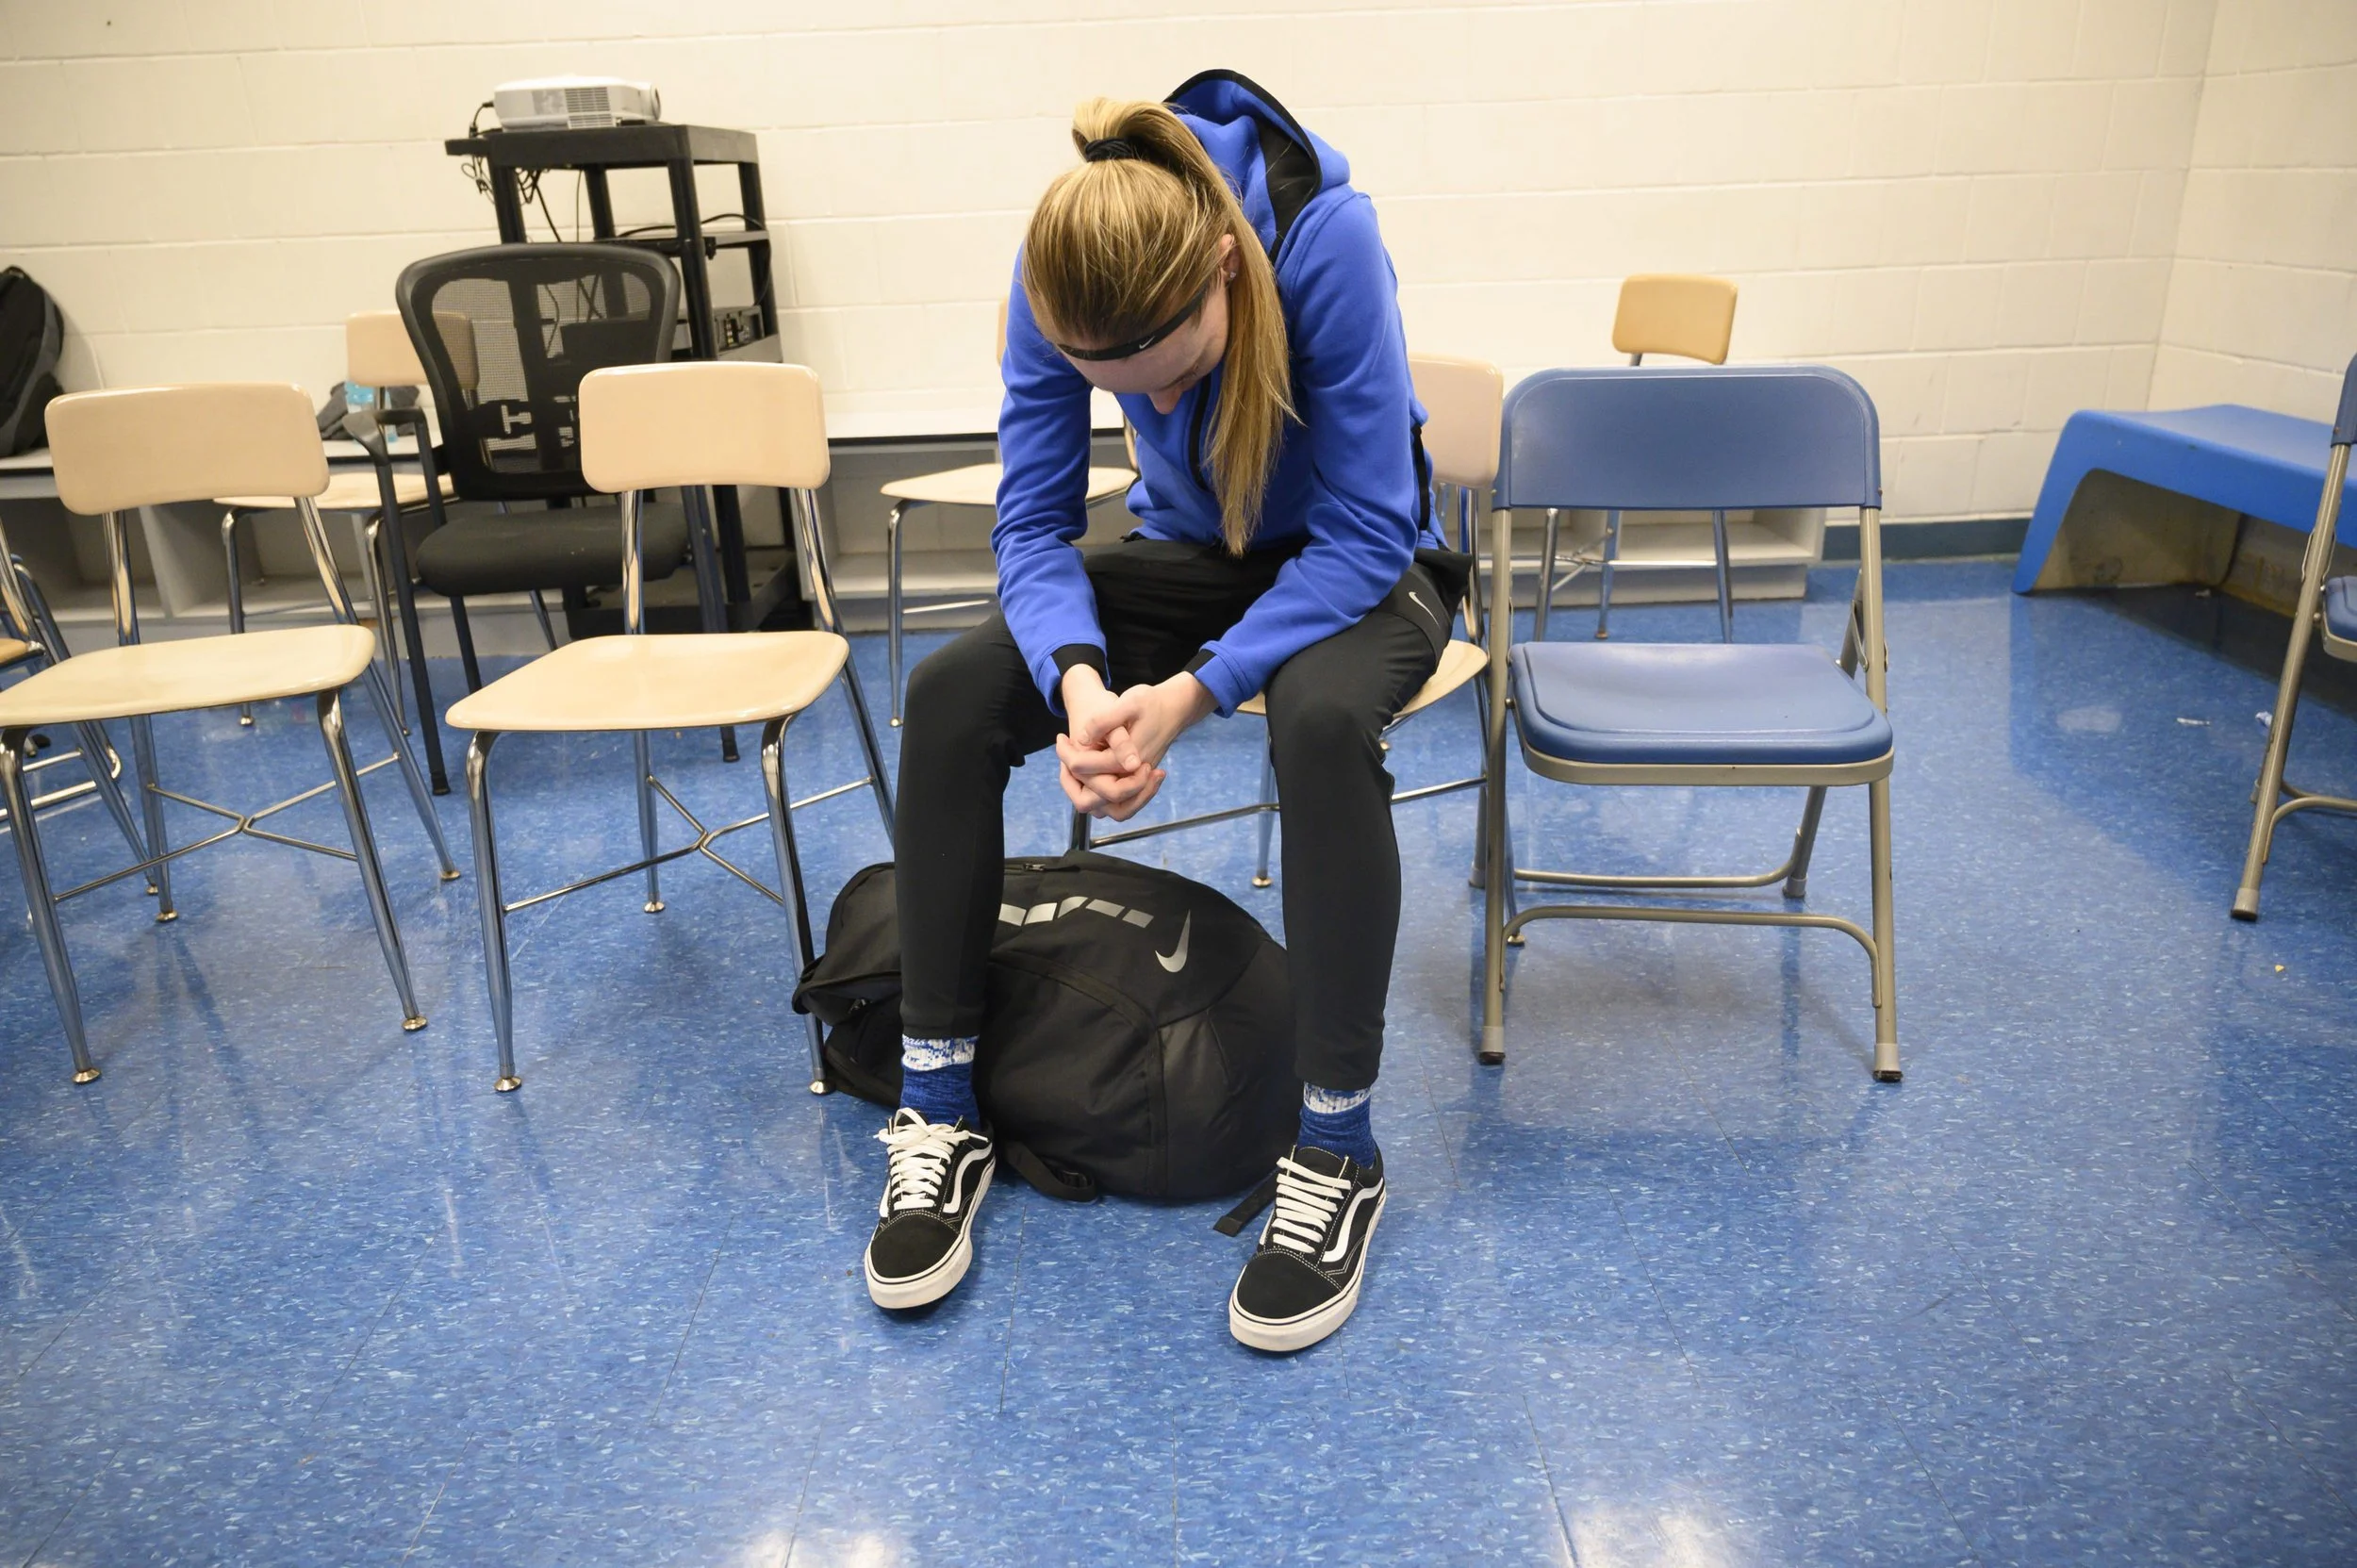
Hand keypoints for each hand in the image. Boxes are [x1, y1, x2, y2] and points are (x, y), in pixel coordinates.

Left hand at [1056, 669, 1213, 820]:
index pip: (1086, 771)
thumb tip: (1082, 739)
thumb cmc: (1152, 703)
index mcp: (1127, 761)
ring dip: (1085, 792)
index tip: (1061, 738)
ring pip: (1106, 808)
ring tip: (1073, 768)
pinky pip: (1114, 802)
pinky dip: (1098, 793)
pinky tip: (1088, 770)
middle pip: (1093, 799)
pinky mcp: (1137, 782)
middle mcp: (1133, 777)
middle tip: (1066, 758)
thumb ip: (1105, 721)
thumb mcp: (1129, 702)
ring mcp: (1137, 783)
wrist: (1175, 708)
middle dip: (1072, 781)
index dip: (1067, 755)